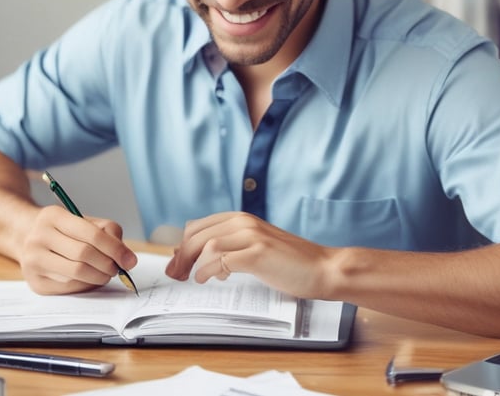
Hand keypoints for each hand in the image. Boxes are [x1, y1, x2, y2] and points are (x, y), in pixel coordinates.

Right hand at [19, 205, 136, 294]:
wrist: (26, 237)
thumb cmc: (64, 230)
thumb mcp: (85, 221)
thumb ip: (109, 233)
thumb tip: (128, 259)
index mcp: (54, 216)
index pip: (92, 234)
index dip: (115, 249)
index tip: (130, 260)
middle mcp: (38, 237)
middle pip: (84, 255)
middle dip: (108, 264)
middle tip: (118, 268)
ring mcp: (32, 261)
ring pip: (76, 274)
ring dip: (99, 277)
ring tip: (105, 272)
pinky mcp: (34, 282)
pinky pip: (68, 287)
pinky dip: (86, 285)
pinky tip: (90, 278)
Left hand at [165, 212, 336, 299]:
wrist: (324, 268)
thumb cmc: (290, 263)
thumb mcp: (255, 248)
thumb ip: (230, 248)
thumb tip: (195, 257)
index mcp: (242, 219)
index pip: (198, 226)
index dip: (182, 245)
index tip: (175, 262)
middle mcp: (244, 222)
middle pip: (197, 235)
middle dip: (180, 255)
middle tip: (174, 274)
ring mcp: (252, 236)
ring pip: (207, 244)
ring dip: (191, 263)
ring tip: (189, 278)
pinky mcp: (258, 253)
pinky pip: (221, 259)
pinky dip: (207, 270)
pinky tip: (206, 279)